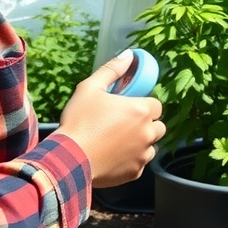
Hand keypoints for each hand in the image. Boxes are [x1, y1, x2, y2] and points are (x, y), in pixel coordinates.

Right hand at [56, 50, 165, 187]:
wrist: (69, 159)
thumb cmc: (79, 121)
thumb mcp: (90, 88)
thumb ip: (112, 70)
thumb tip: (129, 55)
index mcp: (141, 110)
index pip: (156, 105)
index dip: (144, 105)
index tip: (129, 107)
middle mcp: (148, 133)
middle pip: (158, 126)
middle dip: (146, 124)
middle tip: (123, 124)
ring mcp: (143, 155)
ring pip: (151, 147)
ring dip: (141, 143)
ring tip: (117, 142)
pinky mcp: (136, 172)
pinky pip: (140, 164)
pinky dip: (131, 160)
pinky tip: (113, 156)